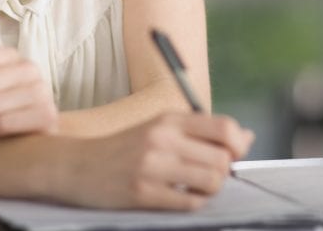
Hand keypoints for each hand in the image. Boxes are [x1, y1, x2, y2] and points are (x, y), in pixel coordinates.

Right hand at [64, 112, 254, 209]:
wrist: (76, 166)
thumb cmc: (124, 149)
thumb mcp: (160, 129)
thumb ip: (201, 132)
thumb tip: (246, 137)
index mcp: (169, 119)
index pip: (224, 127)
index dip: (237, 145)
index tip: (229, 155)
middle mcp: (162, 138)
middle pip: (222, 158)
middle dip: (223, 173)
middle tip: (206, 176)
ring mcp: (152, 166)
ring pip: (211, 182)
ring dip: (209, 190)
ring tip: (192, 188)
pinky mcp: (143, 192)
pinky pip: (190, 203)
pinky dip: (192, 203)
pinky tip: (178, 197)